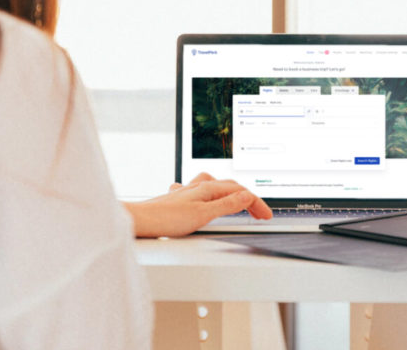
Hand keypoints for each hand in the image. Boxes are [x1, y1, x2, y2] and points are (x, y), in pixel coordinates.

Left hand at [124, 172, 271, 237]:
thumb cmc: (166, 218)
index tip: (266, 215)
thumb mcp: (203, 215)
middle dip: (248, 199)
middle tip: (260, 213)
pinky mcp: (180, 200)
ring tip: (240, 202)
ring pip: (216, 187)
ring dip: (231, 193)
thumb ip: (227, 205)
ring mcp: (189, 192)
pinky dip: (212, 196)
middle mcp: (198, 186)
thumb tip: (247, 196)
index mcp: (207, 188)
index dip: (256, 203)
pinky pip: (202, 192)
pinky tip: (207, 200)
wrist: (140, 221)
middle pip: (231, 187)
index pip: (240, 192)